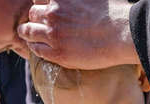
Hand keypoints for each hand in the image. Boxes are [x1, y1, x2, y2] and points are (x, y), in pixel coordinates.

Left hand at [17, 0, 139, 68]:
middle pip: (33, 13)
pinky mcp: (57, 53)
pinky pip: (36, 49)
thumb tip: (80, 2)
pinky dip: (35, 47)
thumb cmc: (115, 13)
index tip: (47, 10)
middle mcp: (53, 12)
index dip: (43, 4)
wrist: (122, 34)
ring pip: (28, 31)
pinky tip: (39, 48)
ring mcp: (53, 33)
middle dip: (36, 18)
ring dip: (29, 32)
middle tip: (40, 24)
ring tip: (30, 36)